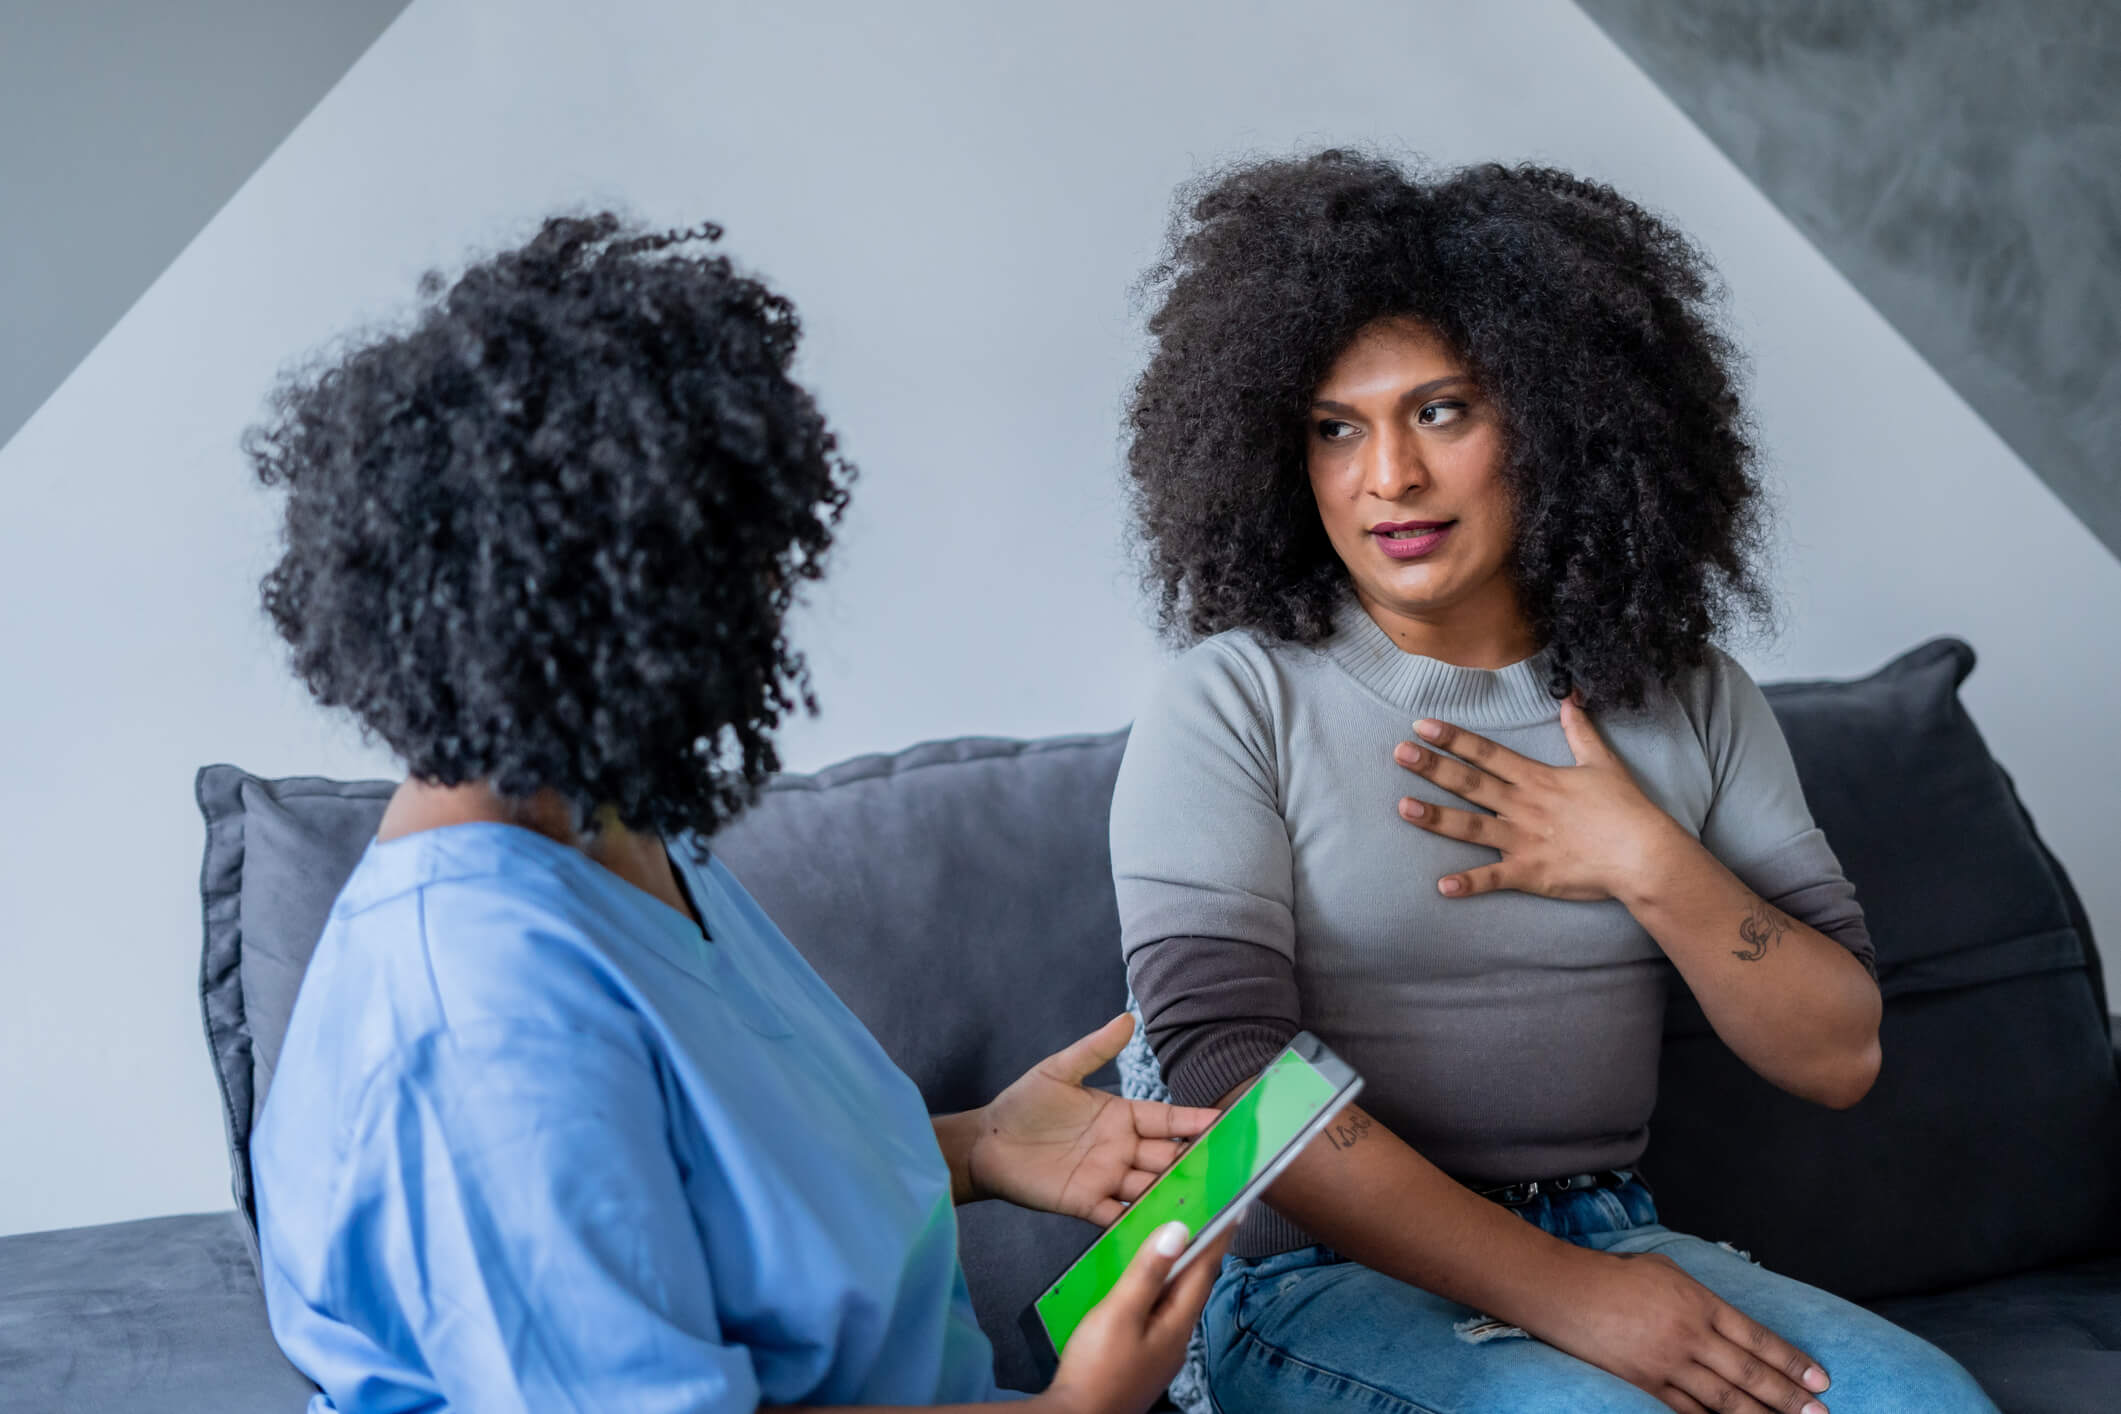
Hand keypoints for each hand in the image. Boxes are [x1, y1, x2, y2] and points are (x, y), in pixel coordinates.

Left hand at [967, 1014, 1217, 1223]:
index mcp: (1121, 1116)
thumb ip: (1095, 1049)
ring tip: (1210, 1199)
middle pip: (1168, 1155)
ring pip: (1152, 1186)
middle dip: (1198, 1160)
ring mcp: (1107, 1177)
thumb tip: (1128, 1018)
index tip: (1226, 1120)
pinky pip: (1121, 1214)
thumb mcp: (1059, 1072)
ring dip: (1177, 1192)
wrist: (986, 1144)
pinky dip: (1142, 1221)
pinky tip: (1164, 1227)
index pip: (1168, 1119)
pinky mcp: (1087, 1203)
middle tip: (1232, 1166)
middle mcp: (1122, 1149)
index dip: (1195, 1120)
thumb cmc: (1023, 1105)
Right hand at [1042, 1219, 1232, 1413]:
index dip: (1219, 1237)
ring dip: (1179, 1270)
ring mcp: (1160, 1351)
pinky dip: (1160, 1289)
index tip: (1236, 1208)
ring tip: (1177, 1244)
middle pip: (1194, 1285)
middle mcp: (1176, 1338)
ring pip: (1176, 1300)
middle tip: (1209, 1219)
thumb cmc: (1097, 1370)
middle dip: (1202, 1251)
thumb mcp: (1120, 1313)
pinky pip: (1160, 1313)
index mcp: (1177, 1323)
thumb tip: (1179, 1231)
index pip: (1205, 1270)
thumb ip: (1148, 1272)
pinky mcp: (1143, 1358)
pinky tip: (1145, 1286)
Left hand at [1393, 697, 1687, 902]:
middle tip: (1399, 753)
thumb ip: (1580, 731)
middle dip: (1433, 768)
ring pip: (1471, 827)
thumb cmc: (1625, 808)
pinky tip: (1442, 887)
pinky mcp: (1530, 873)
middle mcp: (1523, 806)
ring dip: (1435, 818)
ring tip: (1403, 807)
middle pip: (1470, 784)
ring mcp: (1523, 841)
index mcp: (1536, 779)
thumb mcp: (1602, 762)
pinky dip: (1468, 884)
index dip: (1454, 738)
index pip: (1487, 754)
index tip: (1422, 725)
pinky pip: (1493, 879)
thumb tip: (1570, 698)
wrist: (1643, 854)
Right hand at [1532, 1246, 1832, 1413]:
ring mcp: (1667, 1362)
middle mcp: (1689, 1334)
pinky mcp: (1645, 1383)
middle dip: (1788, 1397)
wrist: (1564, 1291)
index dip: (1791, 1361)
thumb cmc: (1614, 1274)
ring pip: (1724, 1399)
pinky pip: (1687, 1411)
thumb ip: (1701, 1297)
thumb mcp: (1666, 1270)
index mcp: (1698, 1301)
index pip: (1757, 1337)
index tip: (1819, 1380)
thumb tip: (1729, 1321)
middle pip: (1749, 1373)